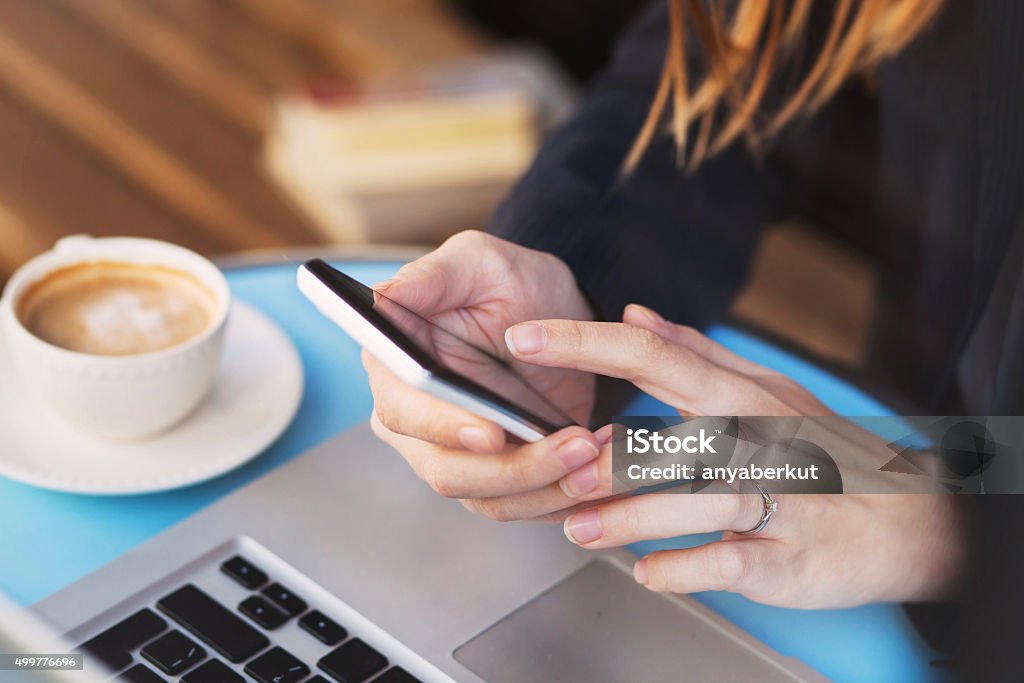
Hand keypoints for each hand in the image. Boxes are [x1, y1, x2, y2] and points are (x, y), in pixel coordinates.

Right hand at [366, 231, 604, 519]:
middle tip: (576, 445)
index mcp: (394, 368)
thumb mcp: (477, 261)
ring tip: (597, 452)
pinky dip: (563, 496)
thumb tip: (381, 298)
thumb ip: (430, 277)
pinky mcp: (498, 476)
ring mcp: (455, 454)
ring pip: (490, 498)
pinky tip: (600, 471)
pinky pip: (524, 506)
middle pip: (448, 470)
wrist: (558, 314)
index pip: (404, 413)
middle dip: (515, 467)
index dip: (444, 428)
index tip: (491, 431)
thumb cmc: (511, 281)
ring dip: (548, 485)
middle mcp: (415, 420)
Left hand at [504, 304, 970, 606]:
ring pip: (702, 501)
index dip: (585, 345)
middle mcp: (760, 440)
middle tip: (558, 468)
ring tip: (582, 529)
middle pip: (677, 433)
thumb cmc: (822, 451)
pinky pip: (729, 561)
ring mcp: (779, 499)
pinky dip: (682, 569)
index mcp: (742, 395)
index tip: (523, 338)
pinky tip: (646, 572)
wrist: (907, 521)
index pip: (654, 355)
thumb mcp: (764, 391)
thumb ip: (694, 354)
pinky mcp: (787, 556)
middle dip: (611, 453)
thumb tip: (634, 314)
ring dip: (633, 518)